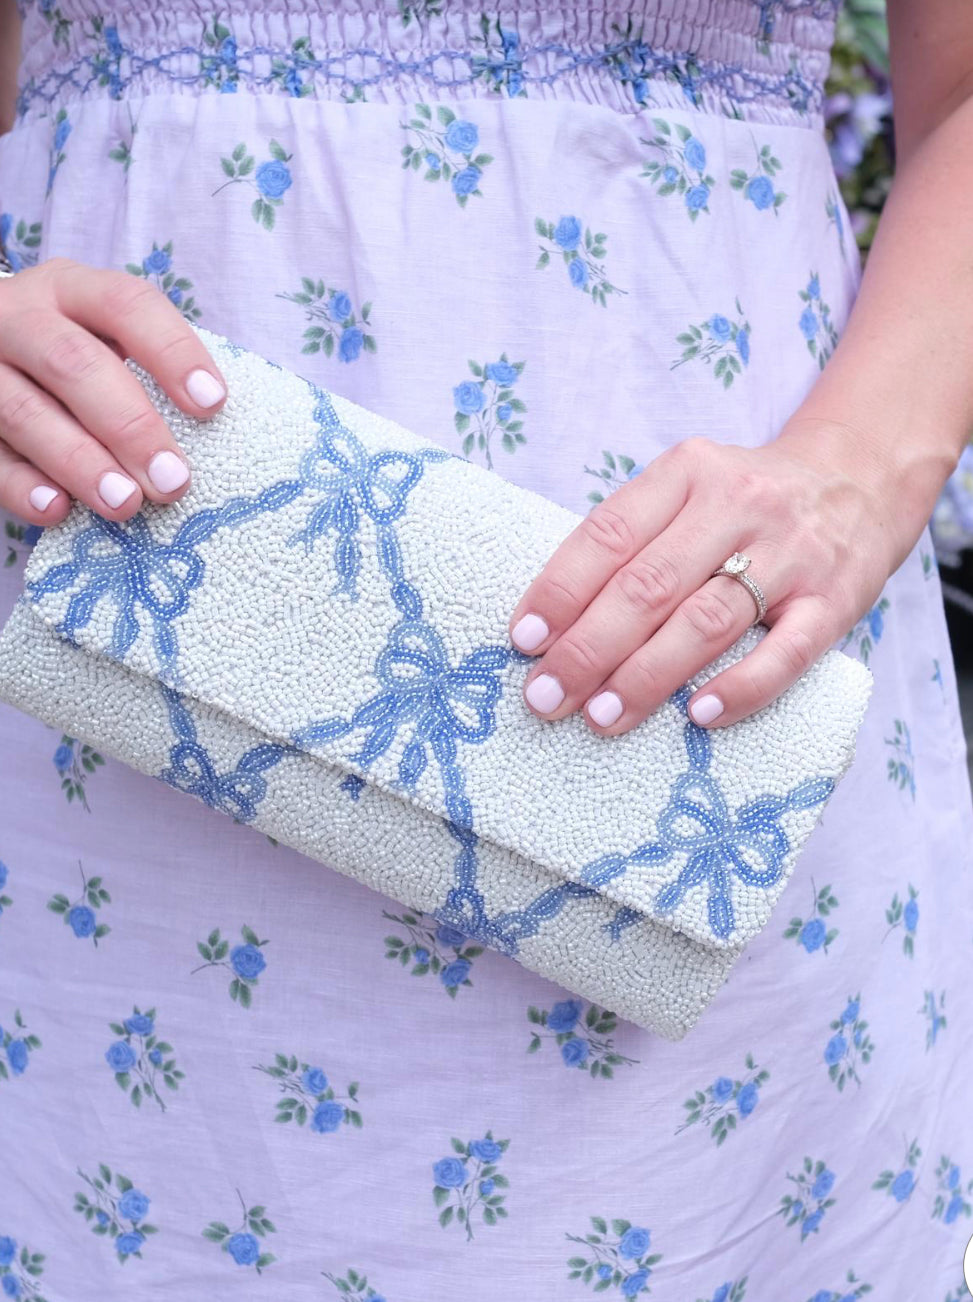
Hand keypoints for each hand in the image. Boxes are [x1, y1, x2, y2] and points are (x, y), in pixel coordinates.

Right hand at [0, 257, 227, 524]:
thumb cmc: (69, 358)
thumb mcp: (102, 339)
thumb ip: (144, 369)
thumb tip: (208, 426)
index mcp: (69, 289)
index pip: (126, 305)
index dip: (172, 352)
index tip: (212, 404)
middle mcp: (17, 316)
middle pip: (72, 363)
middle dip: (129, 426)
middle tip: (172, 480)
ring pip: (22, 411)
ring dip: (79, 462)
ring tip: (126, 504)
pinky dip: (21, 485)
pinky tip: (58, 510)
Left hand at [508, 432, 903, 731]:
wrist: (860, 481)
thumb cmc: (745, 502)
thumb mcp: (687, 490)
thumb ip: (632, 539)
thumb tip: (553, 622)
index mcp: (687, 473)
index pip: (609, 534)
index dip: (560, 590)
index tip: (523, 642)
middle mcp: (737, 506)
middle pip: (649, 584)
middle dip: (587, 648)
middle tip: (546, 697)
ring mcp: (791, 554)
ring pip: (706, 621)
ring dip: (646, 675)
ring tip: (599, 716)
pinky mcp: (834, 601)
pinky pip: (786, 654)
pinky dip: (739, 688)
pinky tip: (696, 716)